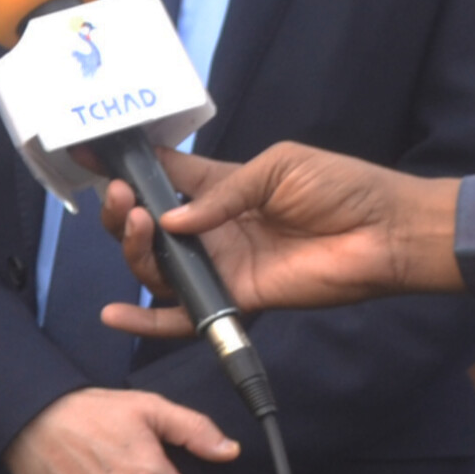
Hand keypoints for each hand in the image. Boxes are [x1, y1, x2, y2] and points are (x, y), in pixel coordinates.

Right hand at [97, 146, 463, 338]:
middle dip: (124, 210)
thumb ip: (221, 193)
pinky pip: (184, 313)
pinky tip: (115, 314)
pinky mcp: (236, 297)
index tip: (88, 153)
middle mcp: (213, 228)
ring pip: (157, 266)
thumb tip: (172, 221)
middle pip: (149, 226)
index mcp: (222, 187)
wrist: (386, 232)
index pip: (164, 176)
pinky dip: (147, 320)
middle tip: (121, 197)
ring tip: (138, 225)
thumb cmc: (341, 187)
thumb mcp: (278, 167)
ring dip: (135, 248)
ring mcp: (221, 264)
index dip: (128, 166)